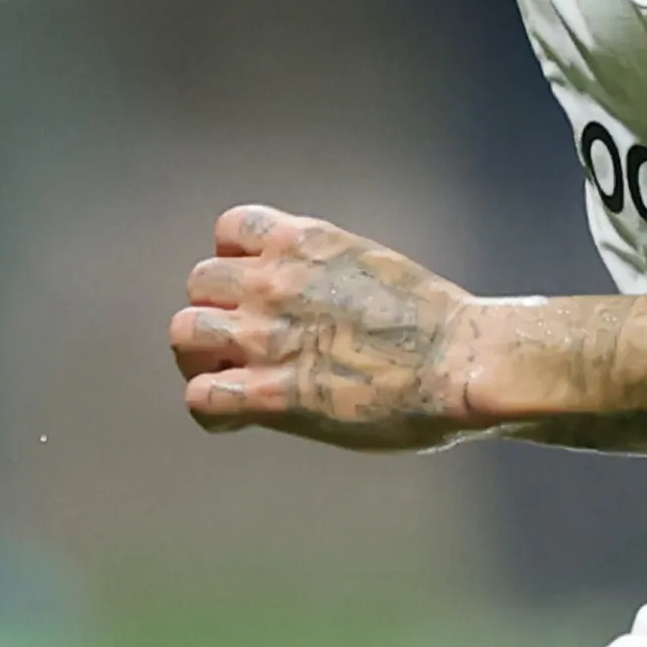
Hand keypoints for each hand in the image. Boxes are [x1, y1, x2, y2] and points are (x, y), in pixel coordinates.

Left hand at [170, 205, 499, 448]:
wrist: (461, 362)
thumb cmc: (438, 325)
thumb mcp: (372, 265)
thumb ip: (328, 273)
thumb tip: (320, 299)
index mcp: (304, 242)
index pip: (230, 229)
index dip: (235, 261)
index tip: (258, 289)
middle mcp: (274, 281)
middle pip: (199, 282)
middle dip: (215, 310)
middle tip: (242, 344)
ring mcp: (267, 336)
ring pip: (184, 334)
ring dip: (200, 356)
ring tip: (230, 377)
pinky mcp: (272, 393)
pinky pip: (201, 397)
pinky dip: (211, 408)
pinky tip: (237, 418)